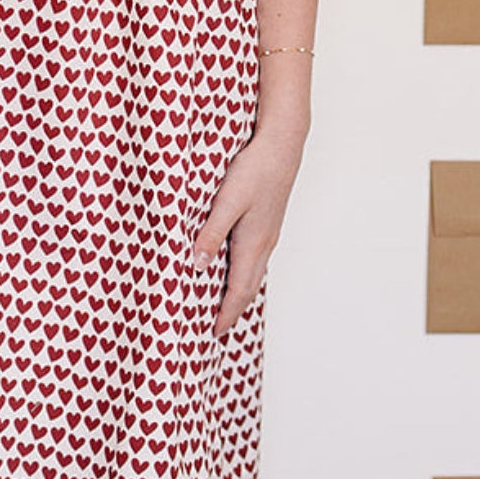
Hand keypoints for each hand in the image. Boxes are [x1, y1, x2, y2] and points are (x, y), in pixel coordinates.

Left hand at [192, 122, 307, 337]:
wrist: (282, 145)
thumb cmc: (255, 170)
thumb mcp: (226, 201)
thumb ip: (210, 233)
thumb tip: (197, 266)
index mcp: (253, 244)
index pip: (238, 291)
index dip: (226, 314)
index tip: (214, 333)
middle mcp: (264, 244)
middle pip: (248, 288)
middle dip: (233, 310)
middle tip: (218, 328)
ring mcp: (268, 234)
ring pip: (253, 273)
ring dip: (240, 293)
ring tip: (225, 306)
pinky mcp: (267, 222)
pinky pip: (256, 259)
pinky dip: (244, 274)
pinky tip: (236, 269)